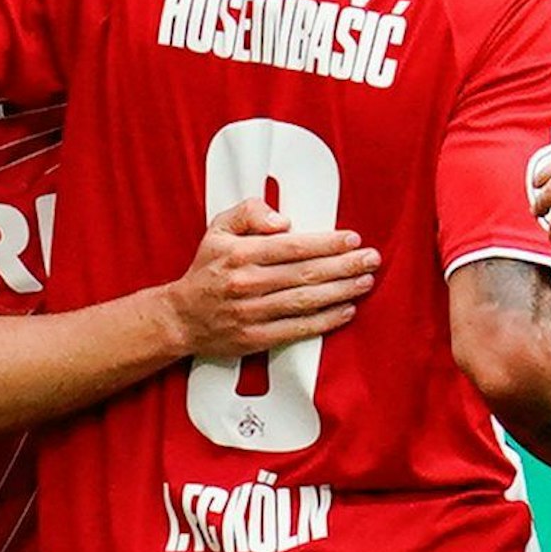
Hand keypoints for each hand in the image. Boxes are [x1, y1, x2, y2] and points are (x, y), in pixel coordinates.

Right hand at [160, 197, 379, 358]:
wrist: (180, 318)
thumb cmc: (206, 270)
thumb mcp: (218, 229)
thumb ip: (249, 213)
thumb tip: (282, 220)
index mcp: (240, 255)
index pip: (292, 247)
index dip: (326, 243)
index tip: (351, 239)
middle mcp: (247, 284)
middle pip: (305, 274)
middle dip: (343, 266)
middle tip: (371, 259)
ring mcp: (252, 313)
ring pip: (305, 302)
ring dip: (341, 291)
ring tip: (365, 281)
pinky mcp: (256, 338)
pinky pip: (297, 329)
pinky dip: (325, 321)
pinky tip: (346, 310)